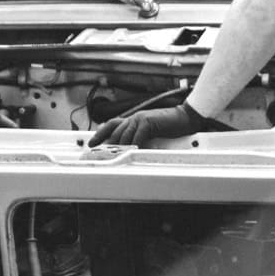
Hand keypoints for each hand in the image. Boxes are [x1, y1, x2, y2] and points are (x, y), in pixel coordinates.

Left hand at [89, 101, 209, 146]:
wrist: (184, 118)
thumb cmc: (169, 126)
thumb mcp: (150, 131)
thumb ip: (138, 135)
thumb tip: (129, 147)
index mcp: (133, 119)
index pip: (111, 124)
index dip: (100, 133)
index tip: (91, 143)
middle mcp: (134, 117)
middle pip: (115, 132)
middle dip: (107, 145)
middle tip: (101, 155)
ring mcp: (140, 118)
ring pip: (124, 135)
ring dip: (120, 148)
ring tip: (115, 158)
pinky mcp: (148, 122)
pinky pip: (137, 137)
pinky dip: (134, 146)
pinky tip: (133, 153)